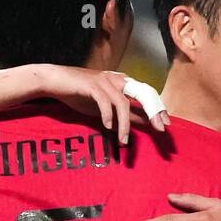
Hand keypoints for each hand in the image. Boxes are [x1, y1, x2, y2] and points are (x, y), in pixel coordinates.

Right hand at [32, 66, 168, 143]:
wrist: (54, 81)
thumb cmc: (81, 94)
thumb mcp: (108, 107)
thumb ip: (126, 114)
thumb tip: (145, 123)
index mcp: (123, 83)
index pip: (147, 94)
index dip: (158, 108)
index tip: (166, 125)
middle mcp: (118, 80)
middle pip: (143, 95)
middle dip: (153, 112)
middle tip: (160, 130)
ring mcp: (105, 81)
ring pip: (123, 103)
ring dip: (125, 124)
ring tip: (123, 140)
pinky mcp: (92, 85)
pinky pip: (104, 101)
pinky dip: (107, 115)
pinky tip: (107, 127)